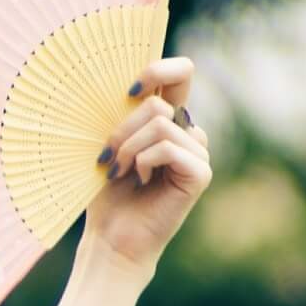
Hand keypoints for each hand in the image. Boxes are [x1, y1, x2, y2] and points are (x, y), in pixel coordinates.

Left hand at [81, 57, 210, 271]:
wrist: (111, 237)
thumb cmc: (105, 193)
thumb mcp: (109, 144)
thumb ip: (123, 114)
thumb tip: (127, 85)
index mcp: (166, 120)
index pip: (180, 74)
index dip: (158, 68)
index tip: (129, 89)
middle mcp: (187, 132)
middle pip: (161, 102)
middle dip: (124, 126)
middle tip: (107, 155)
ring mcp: (197, 153)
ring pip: (160, 124)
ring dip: (128, 148)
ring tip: (119, 172)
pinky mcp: (200, 173)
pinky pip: (168, 148)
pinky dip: (143, 162)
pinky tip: (139, 181)